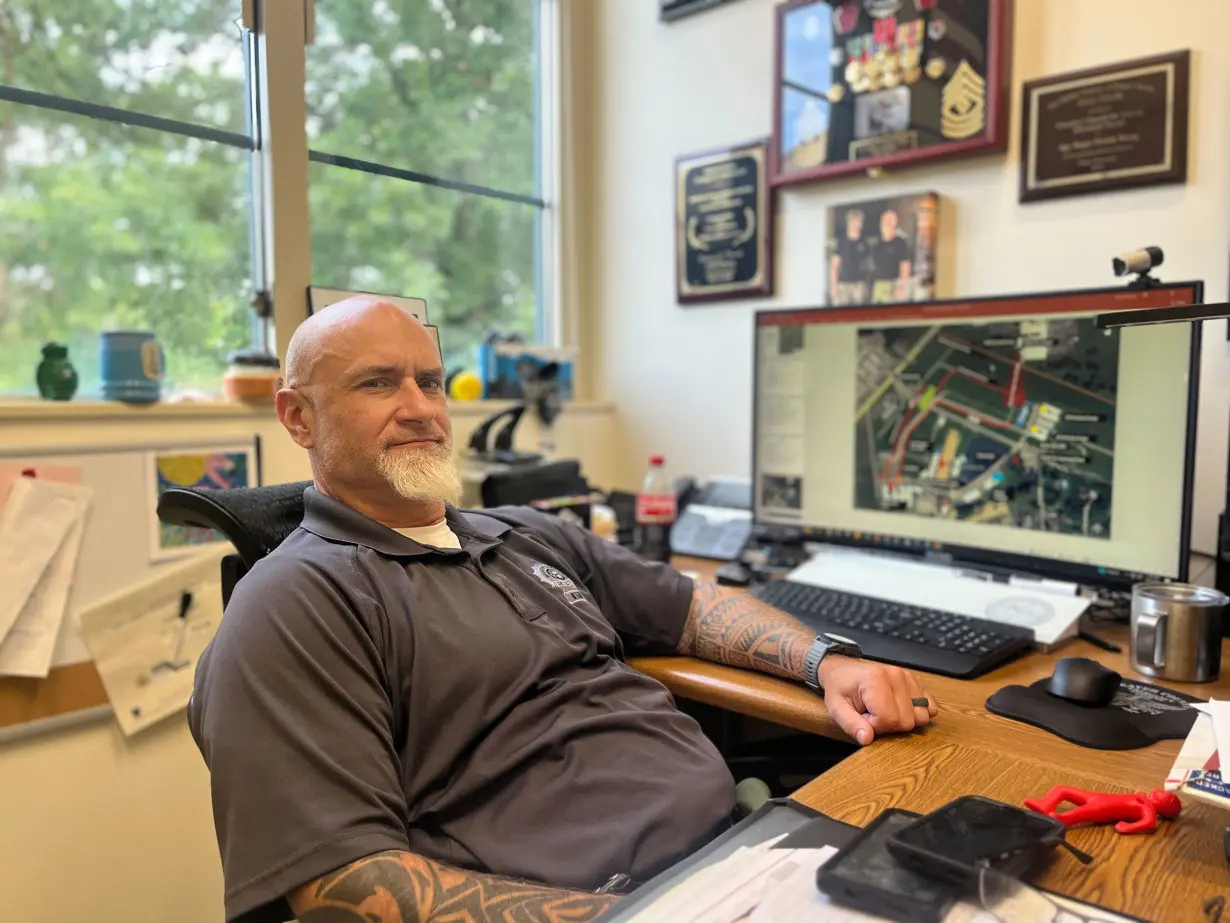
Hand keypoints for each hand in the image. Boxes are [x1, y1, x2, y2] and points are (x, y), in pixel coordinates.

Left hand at [818, 655, 937, 745]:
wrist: (842, 669)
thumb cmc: (840, 688)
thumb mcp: (836, 708)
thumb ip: (851, 725)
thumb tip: (867, 739)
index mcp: (875, 681)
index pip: (890, 719)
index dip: (876, 725)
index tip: (864, 716)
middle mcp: (895, 676)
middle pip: (908, 720)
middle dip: (889, 724)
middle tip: (872, 713)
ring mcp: (907, 676)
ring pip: (921, 715)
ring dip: (903, 718)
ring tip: (884, 709)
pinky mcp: (914, 680)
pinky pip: (929, 704)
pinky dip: (917, 711)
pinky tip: (900, 707)